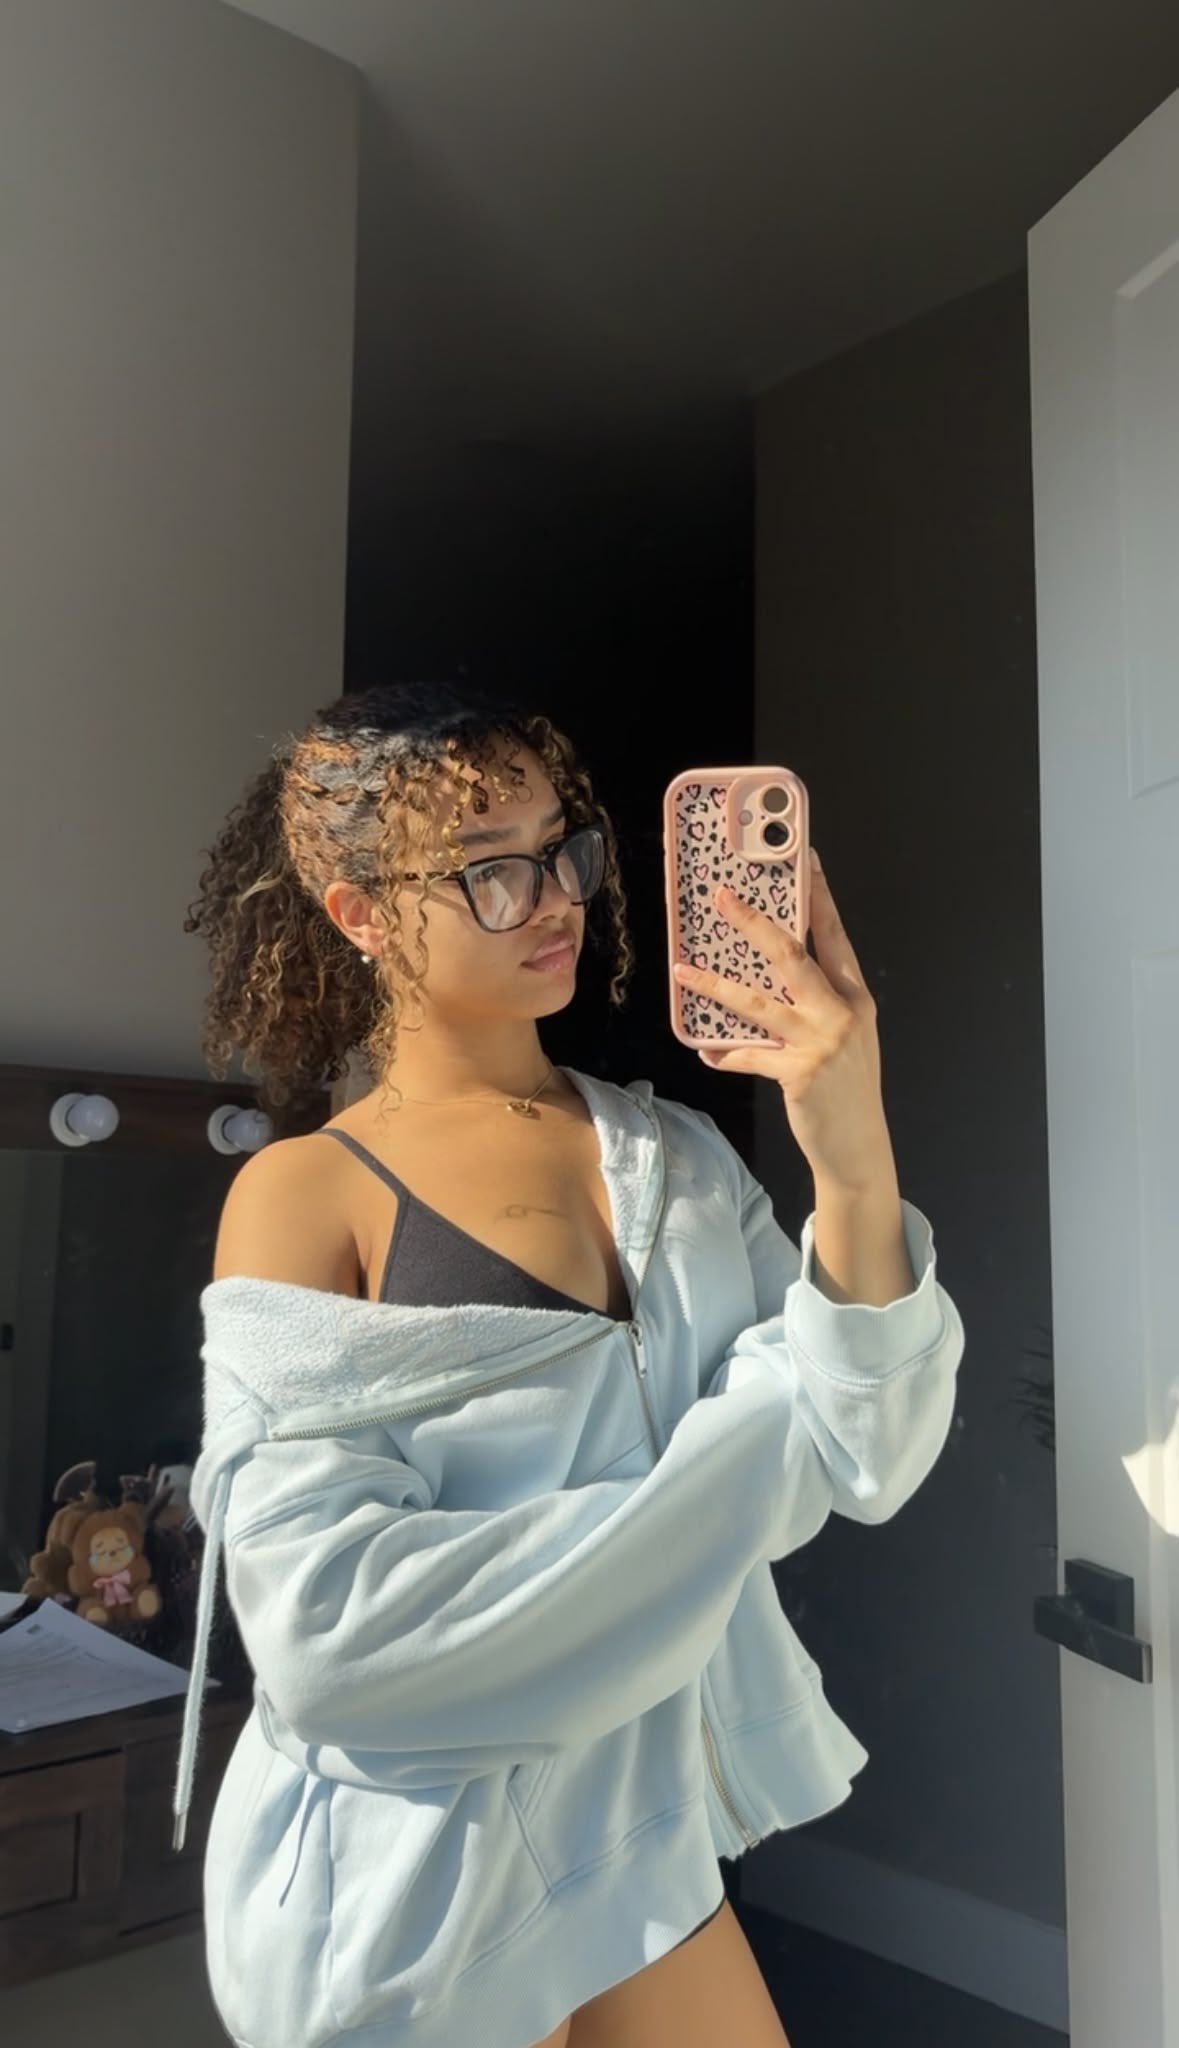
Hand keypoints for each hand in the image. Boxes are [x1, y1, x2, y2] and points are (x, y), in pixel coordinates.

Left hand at [672, 850, 893, 1192]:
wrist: (858, 1146)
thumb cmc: (847, 1088)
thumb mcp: (845, 1037)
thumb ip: (818, 1005)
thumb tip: (771, 978)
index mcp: (855, 996)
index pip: (835, 935)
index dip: (819, 896)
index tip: (805, 860)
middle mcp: (841, 1011)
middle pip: (791, 955)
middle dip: (753, 923)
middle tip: (721, 898)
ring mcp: (821, 1041)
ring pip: (758, 1002)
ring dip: (715, 986)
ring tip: (683, 972)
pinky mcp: (799, 1072)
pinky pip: (748, 1055)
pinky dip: (724, 1053)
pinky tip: (706, 1053)